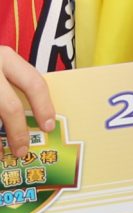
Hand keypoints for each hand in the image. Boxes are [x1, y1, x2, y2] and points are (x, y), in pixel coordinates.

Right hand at [0, 47, 56, 162]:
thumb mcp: (0, 64)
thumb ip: (12, 81)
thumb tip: (34, 117)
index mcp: (5, 57)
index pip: (34, 83)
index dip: (44, 107)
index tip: (48, 126)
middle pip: (10, 106)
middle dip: (18, 132)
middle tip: (22, 150)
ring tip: (2, 155)